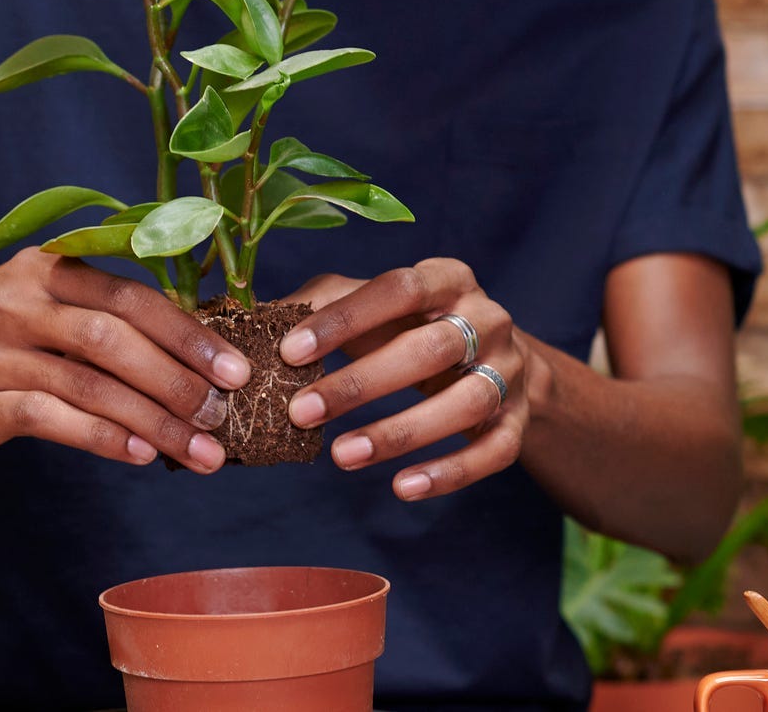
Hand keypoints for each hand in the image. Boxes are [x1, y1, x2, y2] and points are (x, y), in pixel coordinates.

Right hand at [0, 249, 250, 473]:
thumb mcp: (42, 297)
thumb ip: (104, 315)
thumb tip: (194, 357)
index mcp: (51, 272)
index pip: (131, 298)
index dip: (187, 335)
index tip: (235, 369)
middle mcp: (23, 305)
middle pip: (113, 339)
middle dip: (177, 380)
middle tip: (223, 414)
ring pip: (88, 384)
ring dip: (153, 421)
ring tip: (200, 451)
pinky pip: (49, 417)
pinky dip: (100, 436)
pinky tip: (139, 454)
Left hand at [279, 258, 547, 499]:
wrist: (489, 360)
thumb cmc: (408, 327)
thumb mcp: (370, 306)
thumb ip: (319, 305)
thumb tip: (250, 322)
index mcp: (447, 278)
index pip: (398, 289)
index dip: (344, 319)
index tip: (288, 350)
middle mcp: (488, 318)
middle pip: (433, 348)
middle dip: (363, 383)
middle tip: (300, 412)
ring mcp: (509, 371)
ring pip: (466, 403)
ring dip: (401, 432)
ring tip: (341, 455)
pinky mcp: (518, 421)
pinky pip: (494, 451)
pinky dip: (449, 473)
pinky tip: (401, 488)